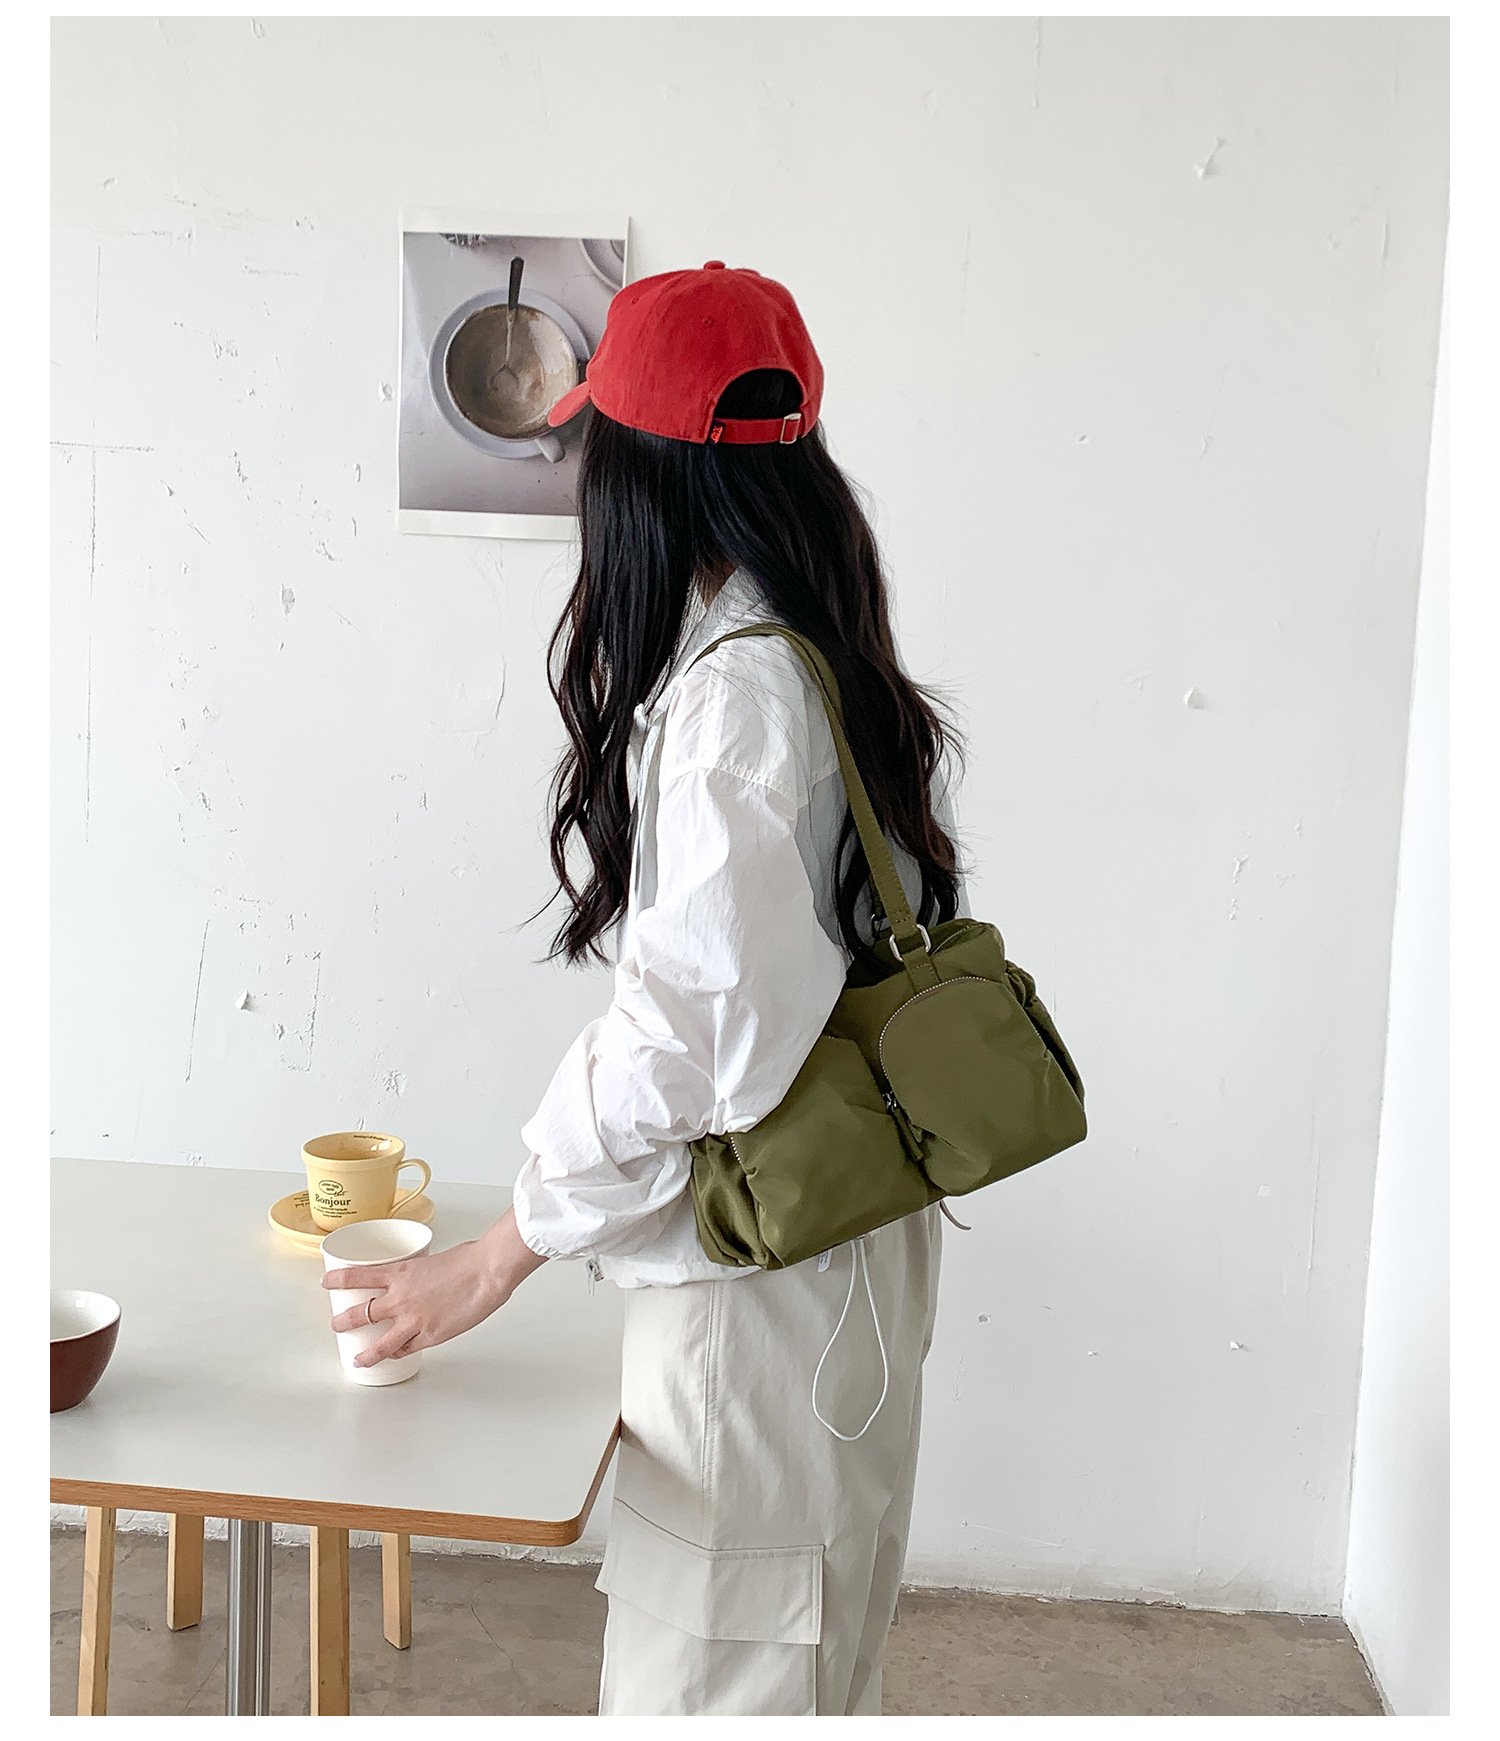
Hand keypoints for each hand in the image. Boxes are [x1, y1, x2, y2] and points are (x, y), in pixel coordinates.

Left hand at [322, 1207, 548, 1367]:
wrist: (487, 1272)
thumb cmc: (469, 1260)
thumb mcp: (434, 1259)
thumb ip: (420, 1272)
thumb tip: (420, 1280)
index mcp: (400, 1272)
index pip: (358, 1276)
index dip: (338, 1280)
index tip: (327, 1281)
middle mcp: (400, 1298)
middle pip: (360, 1314)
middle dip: (343, 1322)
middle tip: (336, 1325)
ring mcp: (413, 1320)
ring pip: (379, 1344)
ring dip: (365, 1353)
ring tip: (356, 1359)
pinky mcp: (429, 1336)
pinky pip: (407, 1349)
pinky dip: (399, 1353)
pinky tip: (395, 1355)